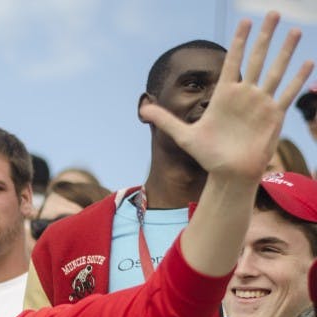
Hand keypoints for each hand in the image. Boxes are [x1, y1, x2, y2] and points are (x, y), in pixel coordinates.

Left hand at [140, 12, 312, 181]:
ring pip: (275, 70)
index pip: (233, 61)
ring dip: (285, 50)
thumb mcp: (183, 136)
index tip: (244, 21)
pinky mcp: (273, 115)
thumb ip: (165, 119)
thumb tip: (143, 108)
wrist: (228, 173)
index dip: (239, 41)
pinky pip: (287, 92)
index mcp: (224, 95)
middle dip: (265, 36)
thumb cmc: (208, 155)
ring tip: (295, 29)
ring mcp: (260, 103)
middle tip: (274, 13)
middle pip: (257, 58)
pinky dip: (298, 77)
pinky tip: (308, 60)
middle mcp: (244, 95)